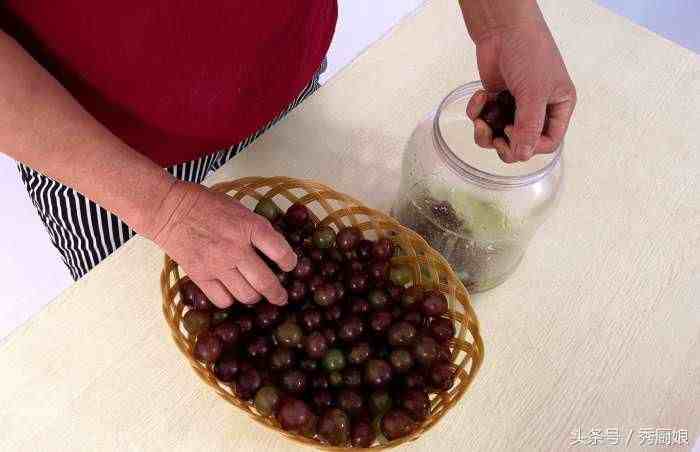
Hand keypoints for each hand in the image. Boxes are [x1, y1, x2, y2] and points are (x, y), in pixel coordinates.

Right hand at [147, 181, 295, 307]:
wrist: (170, 210)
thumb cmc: (207, 205)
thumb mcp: (240, 209)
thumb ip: (257, 229)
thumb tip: (275, 249)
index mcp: (251, 227)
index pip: (281, 252)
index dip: (290, 263)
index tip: (289, 267)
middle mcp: (237, 249)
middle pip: (266, 283)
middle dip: (278, 294)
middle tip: (281, 297)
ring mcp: (218, 265)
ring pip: (246, 296)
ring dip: (254, 297)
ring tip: (254, 293)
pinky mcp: (200, 276)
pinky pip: (223, 300)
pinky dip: (230, 299)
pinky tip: (231, 292)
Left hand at [466, 18, 575, 161]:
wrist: (501, 28)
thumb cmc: (528, 52)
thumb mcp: (533, 92)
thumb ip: (528, 127)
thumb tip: (522, 155)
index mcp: (558, 107)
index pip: (548, 143)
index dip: (530, 146)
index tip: (513, 134)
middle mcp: (538, 109)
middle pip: (521, 145)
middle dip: (503, 144)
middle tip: (493, 135)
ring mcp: (514, 106)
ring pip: (498, 136)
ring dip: (485, 131)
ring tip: (481, 119)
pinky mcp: (494, 100)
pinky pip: (484, 120)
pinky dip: (477, 112)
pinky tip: (480, 95)